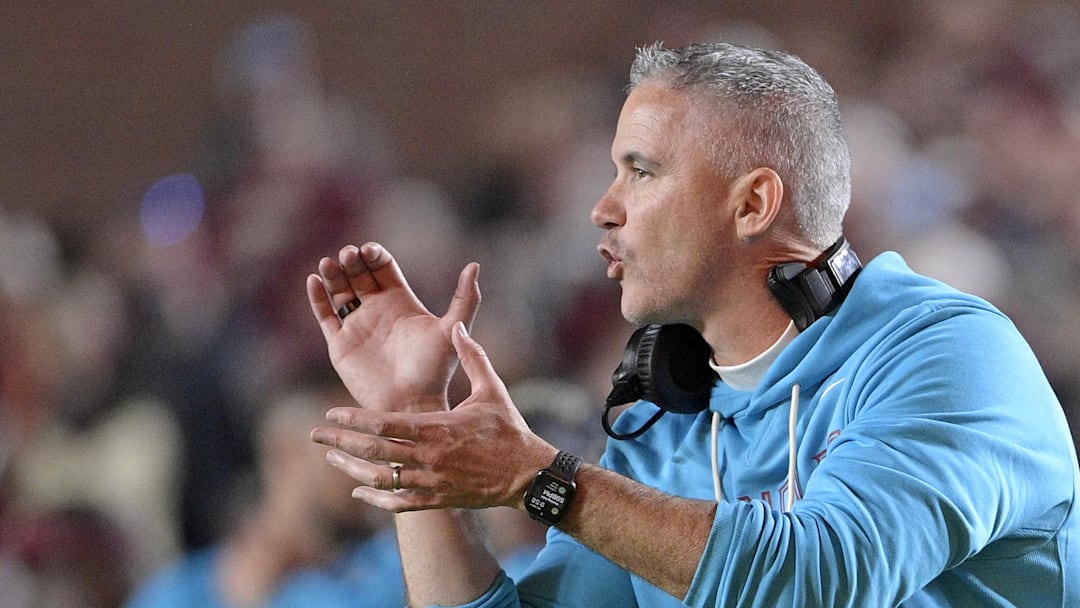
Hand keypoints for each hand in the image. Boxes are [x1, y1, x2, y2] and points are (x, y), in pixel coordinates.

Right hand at [306, 242, 480, 411]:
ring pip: (339, 291)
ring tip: (329, 263)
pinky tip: (314, 280)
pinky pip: (324, 315)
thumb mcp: (452, 329)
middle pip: (359, 274)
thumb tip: (475, 264)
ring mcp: (357, 326)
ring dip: (333, 274)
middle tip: (348, 255)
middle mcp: (377, 310)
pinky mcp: (340, 345)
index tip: (369, 251)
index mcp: (401, 302)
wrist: (411, 404)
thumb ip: (465, 298)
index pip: (382, 267)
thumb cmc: (434, 370)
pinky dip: (317, 297)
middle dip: (352, 260)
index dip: (374, 254)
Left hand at [310, 322, 557, 511]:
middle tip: (314, 436)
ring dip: (351, 470)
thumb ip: (472, 356)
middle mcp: (428, 457)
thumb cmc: (509, 429)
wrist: (527, 475)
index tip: (331, 413)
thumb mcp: (492, 388)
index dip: (353, 419)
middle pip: (373, 452)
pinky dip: (375, 498)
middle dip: (340, 443)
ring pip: (380, 479)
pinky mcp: (437, 499)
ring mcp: (431, 481)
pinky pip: (398, 503)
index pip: (384, 424)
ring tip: (331, 459)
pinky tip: (358, 490)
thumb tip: (457, 326)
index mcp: (436, 428)